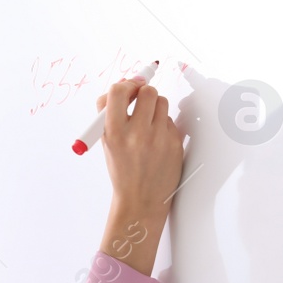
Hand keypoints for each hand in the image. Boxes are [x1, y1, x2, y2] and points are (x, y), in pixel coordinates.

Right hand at [95, 74, 184, 217]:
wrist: (140, 200)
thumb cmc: (122, 169)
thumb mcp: (107, 142)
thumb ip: (110, 113)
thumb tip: (124, 82)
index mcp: (115, 133)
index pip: (118, 92)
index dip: (125, 84)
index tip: (129, 87)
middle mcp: (137, 134)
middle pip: (147, 91)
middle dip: (144, 92)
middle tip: (140, 100)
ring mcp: (159, 139)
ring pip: (162, 102)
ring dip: (155, 108)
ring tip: (149, 124)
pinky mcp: (175, 143)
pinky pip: (171, 120)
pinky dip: (164, 126)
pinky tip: (157, 142)